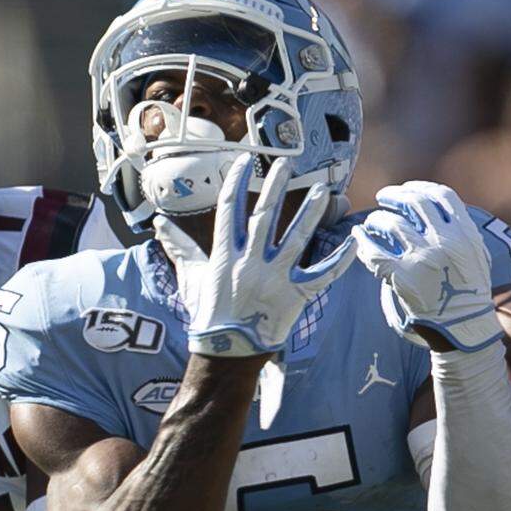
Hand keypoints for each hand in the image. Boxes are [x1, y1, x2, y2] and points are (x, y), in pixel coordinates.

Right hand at [154, 154, 355, 356]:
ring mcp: (275, 278)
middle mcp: (250, 262)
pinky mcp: (295, 296)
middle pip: (265, 215)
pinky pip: (321, 275)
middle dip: (276, 186)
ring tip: (322, 191)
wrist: (227, 351)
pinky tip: (351, 242)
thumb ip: (180, 247)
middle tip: (286, 163)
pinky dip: (339, 260)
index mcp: (225, 254)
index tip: (244, 160)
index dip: (236, 181)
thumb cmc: (208, 313)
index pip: (230, 208)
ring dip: (311, 212)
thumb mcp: (191, 276)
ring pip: (297, 238)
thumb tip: (159, 226)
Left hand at [351, 180, 501, 351]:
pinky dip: (363, 242)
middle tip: (383, 198)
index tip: (407, 189)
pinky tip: (358, 237)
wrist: (463, 325)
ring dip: (377, 219)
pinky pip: (375, 253)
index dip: (420, 187)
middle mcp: (445, 241)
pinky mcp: (403, 277)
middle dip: (394, 196)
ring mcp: (423, 258)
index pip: (441, 196)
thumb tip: (433, 208)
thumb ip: (459, 230)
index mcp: (465, 232)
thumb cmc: (467, 290)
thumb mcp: (475, 254)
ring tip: (371, 223)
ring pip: (391, 224)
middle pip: (414, 203)